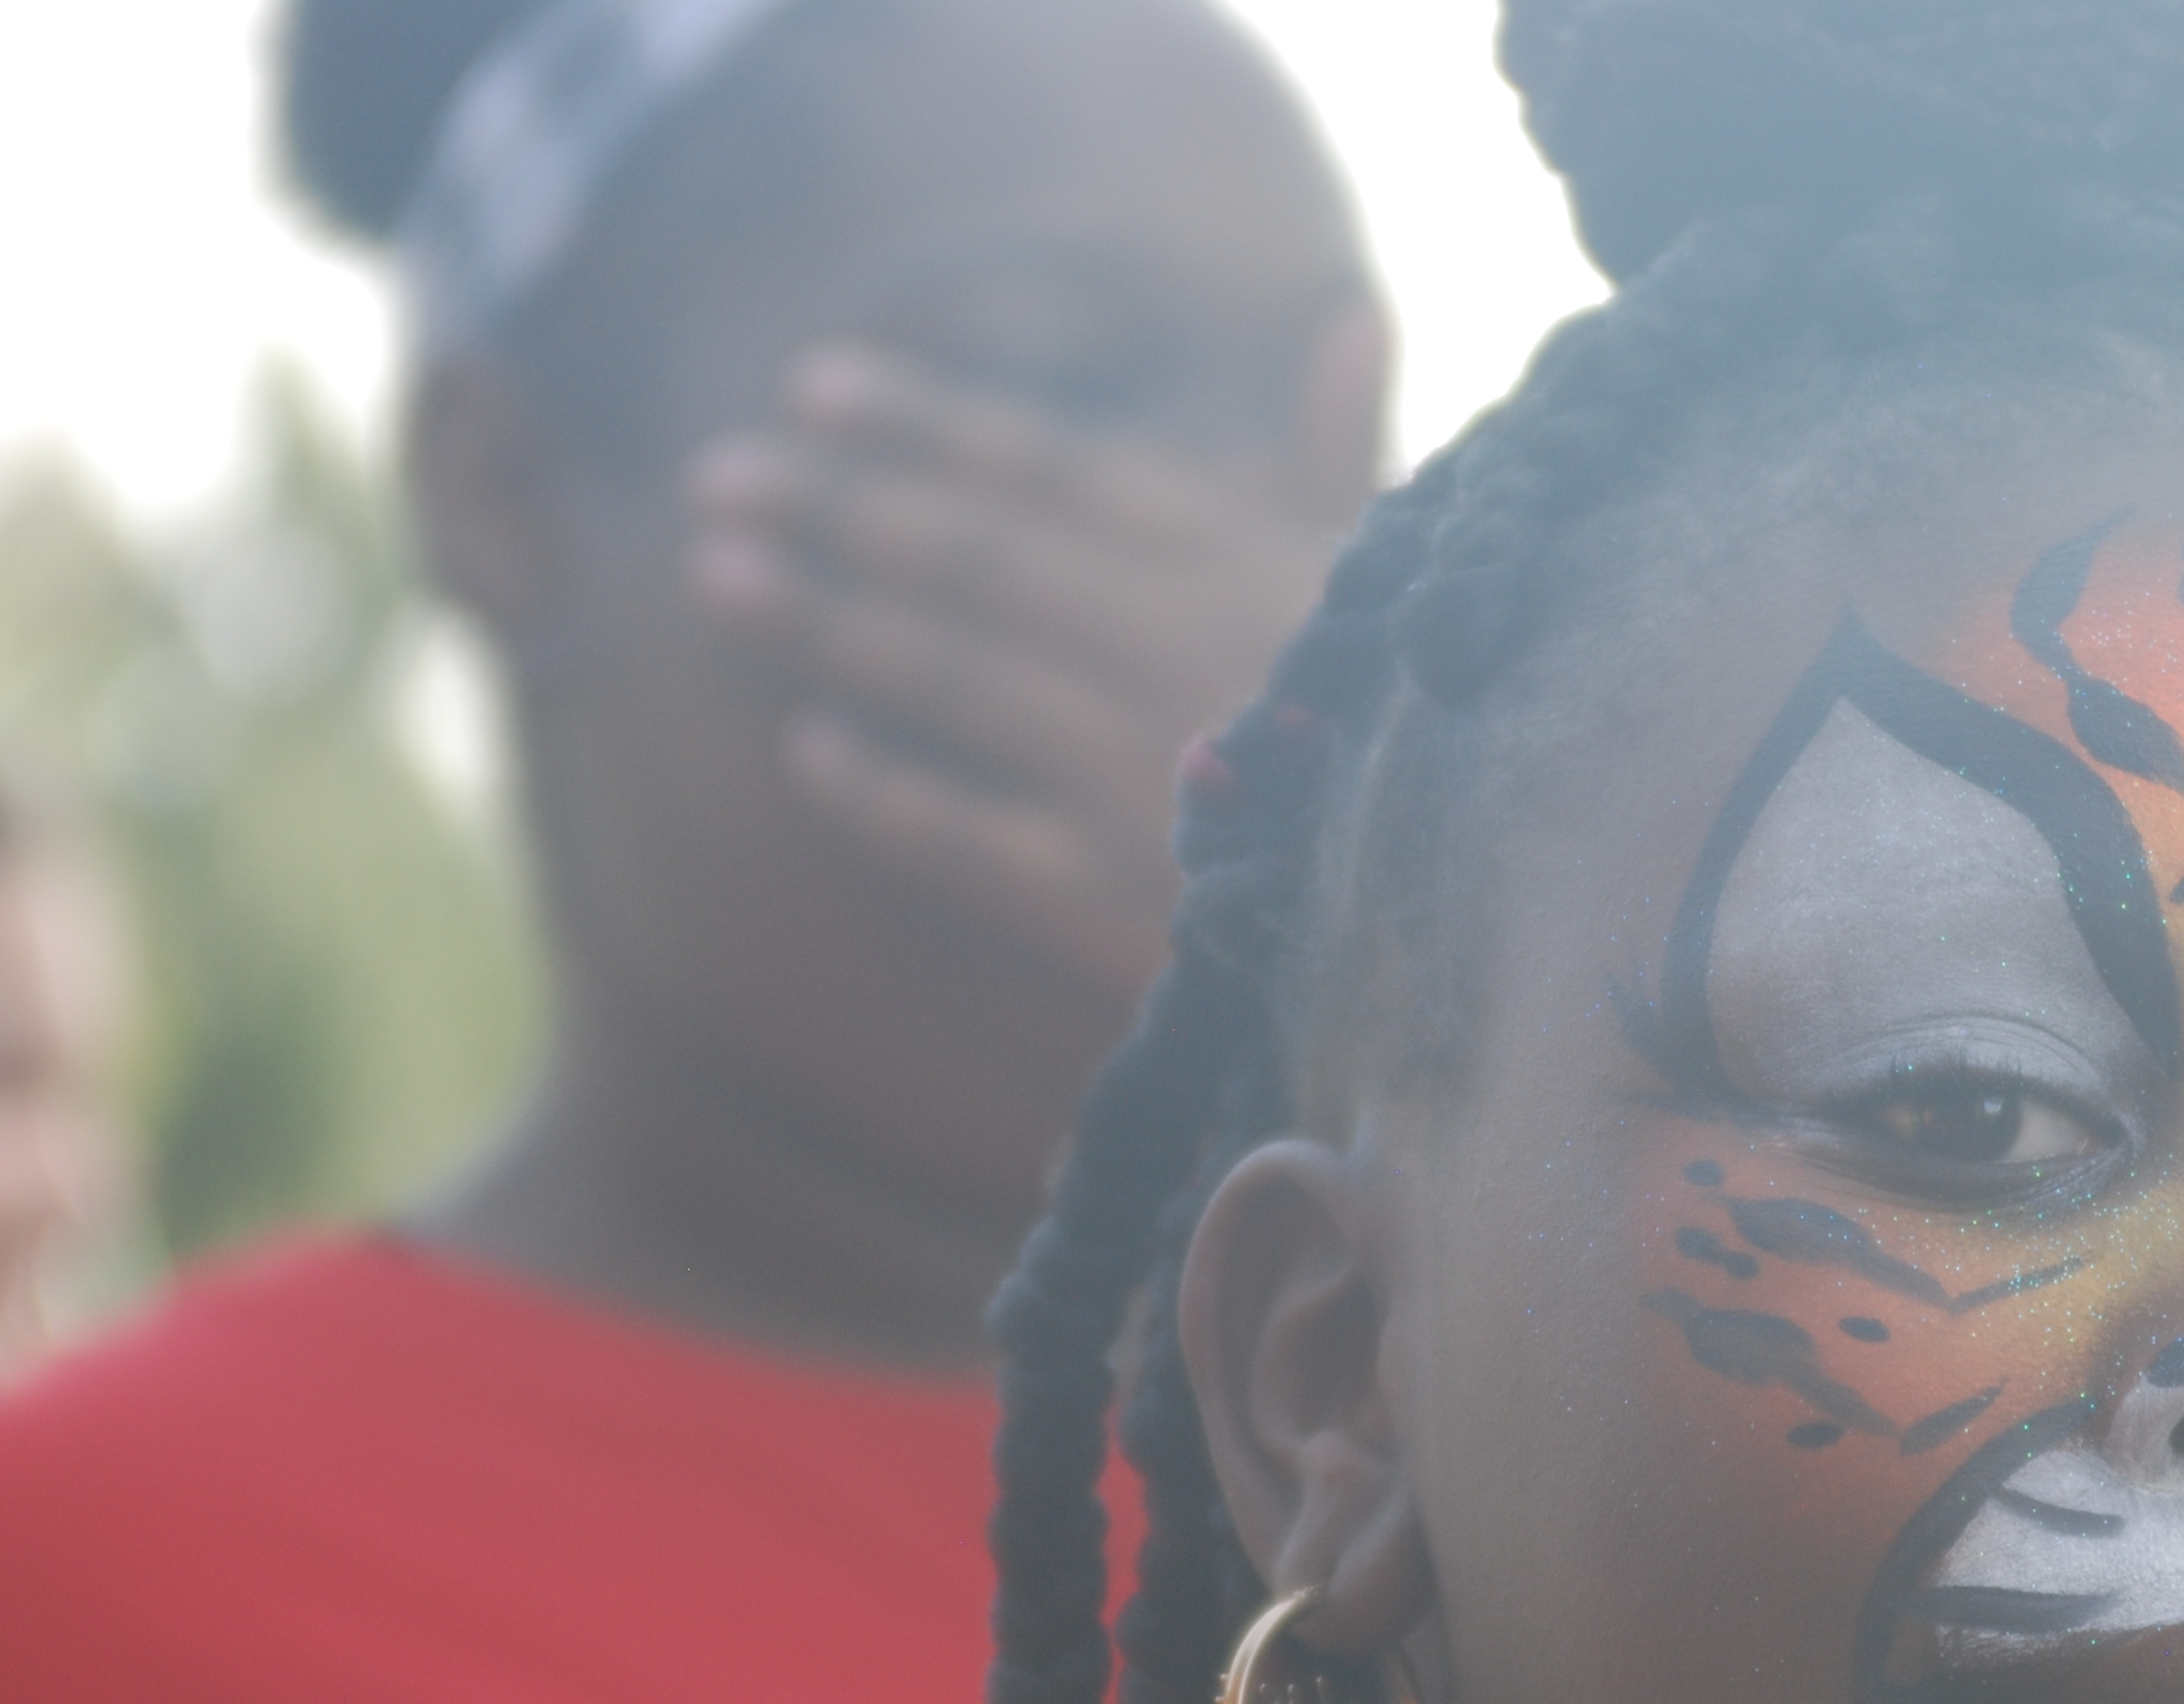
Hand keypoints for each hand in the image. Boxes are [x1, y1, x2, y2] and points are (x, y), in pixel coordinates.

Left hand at [683, 314, 1383, 1001]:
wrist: (1465, 906)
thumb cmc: (1432, 727)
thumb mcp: (1406, 576)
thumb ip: (1343, 452)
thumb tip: (1341, 318)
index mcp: (1236, 558)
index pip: (1050, 466)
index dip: (925, 421)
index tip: (815, 385)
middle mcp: (1167, 647)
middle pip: (970, 557)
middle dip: (836, 506)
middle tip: (717, 473)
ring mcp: (1131, 772)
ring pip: (947, 676)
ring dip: (824, 622)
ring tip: (718, 576)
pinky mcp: (1113, 895)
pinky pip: (966, 834)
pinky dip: (882, 789)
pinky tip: (808, 748)